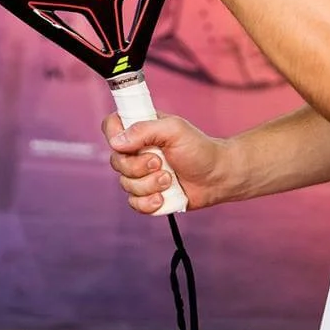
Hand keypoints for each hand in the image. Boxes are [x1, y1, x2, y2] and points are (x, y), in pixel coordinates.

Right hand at [103, 111, 228, 214]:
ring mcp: (141, 174)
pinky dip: (149, 202)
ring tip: (170, 179)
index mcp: (140, 130)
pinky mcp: (147, 194)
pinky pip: (134, 203)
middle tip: (161, 162)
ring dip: (149, 184)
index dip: (114, 135)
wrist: (218, 177)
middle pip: (115, 161)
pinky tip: (163, 197)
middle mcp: (136, 151)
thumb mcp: (175, 130)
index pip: (111, 126)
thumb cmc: (200, 149)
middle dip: (139, 166)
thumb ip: (145, 130)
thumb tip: (117, 142)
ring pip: (125, 184)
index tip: (131, 143)